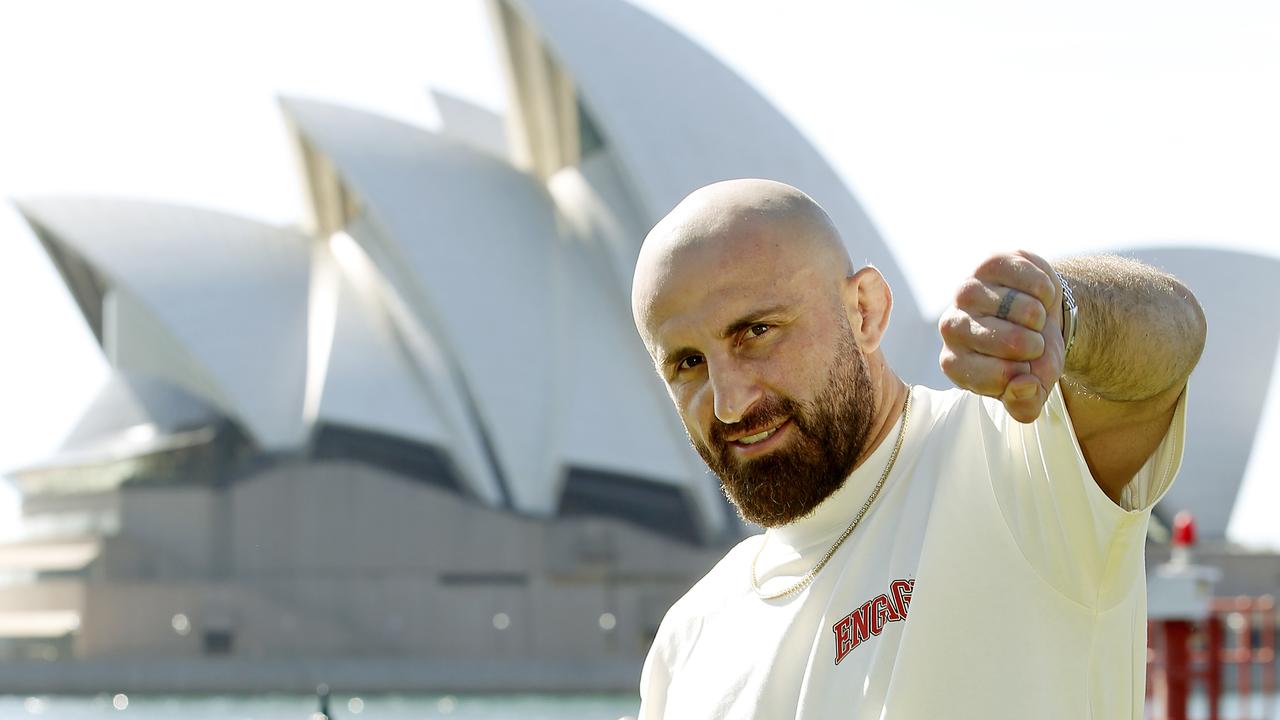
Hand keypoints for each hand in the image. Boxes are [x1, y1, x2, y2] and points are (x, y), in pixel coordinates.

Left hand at [938, 250, 1064, 422]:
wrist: (1042, 316)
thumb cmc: (1030, 359)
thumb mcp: (1032, 390)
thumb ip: (1026, 404)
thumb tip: (1022, 386)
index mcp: (956, 364)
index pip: (992, 376)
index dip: (1023, 375)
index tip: (1026, 370)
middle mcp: (951, 327)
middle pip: (1006, 340)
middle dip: (1034, 344)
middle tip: (1034, 342)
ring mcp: (966, 292)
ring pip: (1017, 306)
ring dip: (1038, 315)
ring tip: (1034, 319)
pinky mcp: (988, 264)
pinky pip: (1028, 276)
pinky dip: (1044, 289)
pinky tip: (1037, 296)